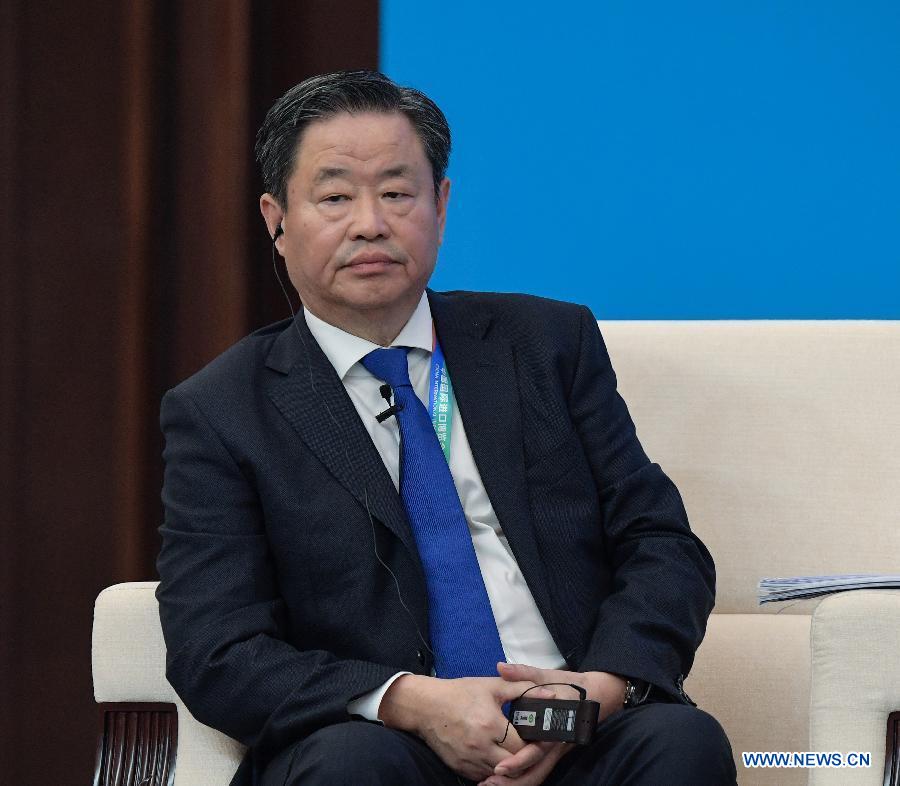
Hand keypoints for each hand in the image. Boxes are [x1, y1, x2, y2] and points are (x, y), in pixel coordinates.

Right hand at [379, 673, 553, 780]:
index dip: (535, 743)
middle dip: (526, 759)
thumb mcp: (492, 685)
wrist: (425, 706)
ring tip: (517, 754)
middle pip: (514, 765)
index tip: (540, 737)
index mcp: (490, 724)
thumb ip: (523, 688)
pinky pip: (485, 778)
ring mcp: (470, 760)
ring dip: (512, 768)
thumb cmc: (459, 693)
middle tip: (532, 748)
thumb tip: (550, 694)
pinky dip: (495, 772)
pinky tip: (499, 759)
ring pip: (501, 776)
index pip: (523, 746)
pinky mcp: (461, 769)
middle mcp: (480, 746)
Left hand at [477, 663, 627, 785]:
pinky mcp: (549, 754)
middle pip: (536, 773)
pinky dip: (520, 778)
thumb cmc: (569, 686)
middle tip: (488, 784)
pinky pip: (536, 771)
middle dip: (512, 782)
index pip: (536, 751)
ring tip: (489, 785)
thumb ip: (523, 674)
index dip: (518, 762)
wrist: (593, 696)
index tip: (499, 767)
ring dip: (514, 783)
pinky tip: (501, 779)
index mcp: (554, 728)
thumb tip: (501, 667)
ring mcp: (553, 752)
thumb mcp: (546, 676)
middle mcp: (555, 746)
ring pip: (536, 776)